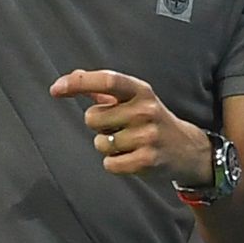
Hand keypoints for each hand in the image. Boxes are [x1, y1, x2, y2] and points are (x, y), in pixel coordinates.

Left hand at [49, 69, 212, 185]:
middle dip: (99, 125)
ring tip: (129, 143)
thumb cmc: (152, 120)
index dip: (78, 82)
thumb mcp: (135, 99)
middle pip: (92, 118)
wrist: (187, 149)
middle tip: (119, 127)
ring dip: (107, 145)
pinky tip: (131, 157)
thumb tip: (71, 79)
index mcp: (141, 90)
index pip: (106, 80)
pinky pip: (109, 163)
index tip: (56, 89)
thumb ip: (102, 89)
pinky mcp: (146, 160)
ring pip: (100, 143)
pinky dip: (114, 163)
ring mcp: (147, 136)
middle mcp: (145, 110)